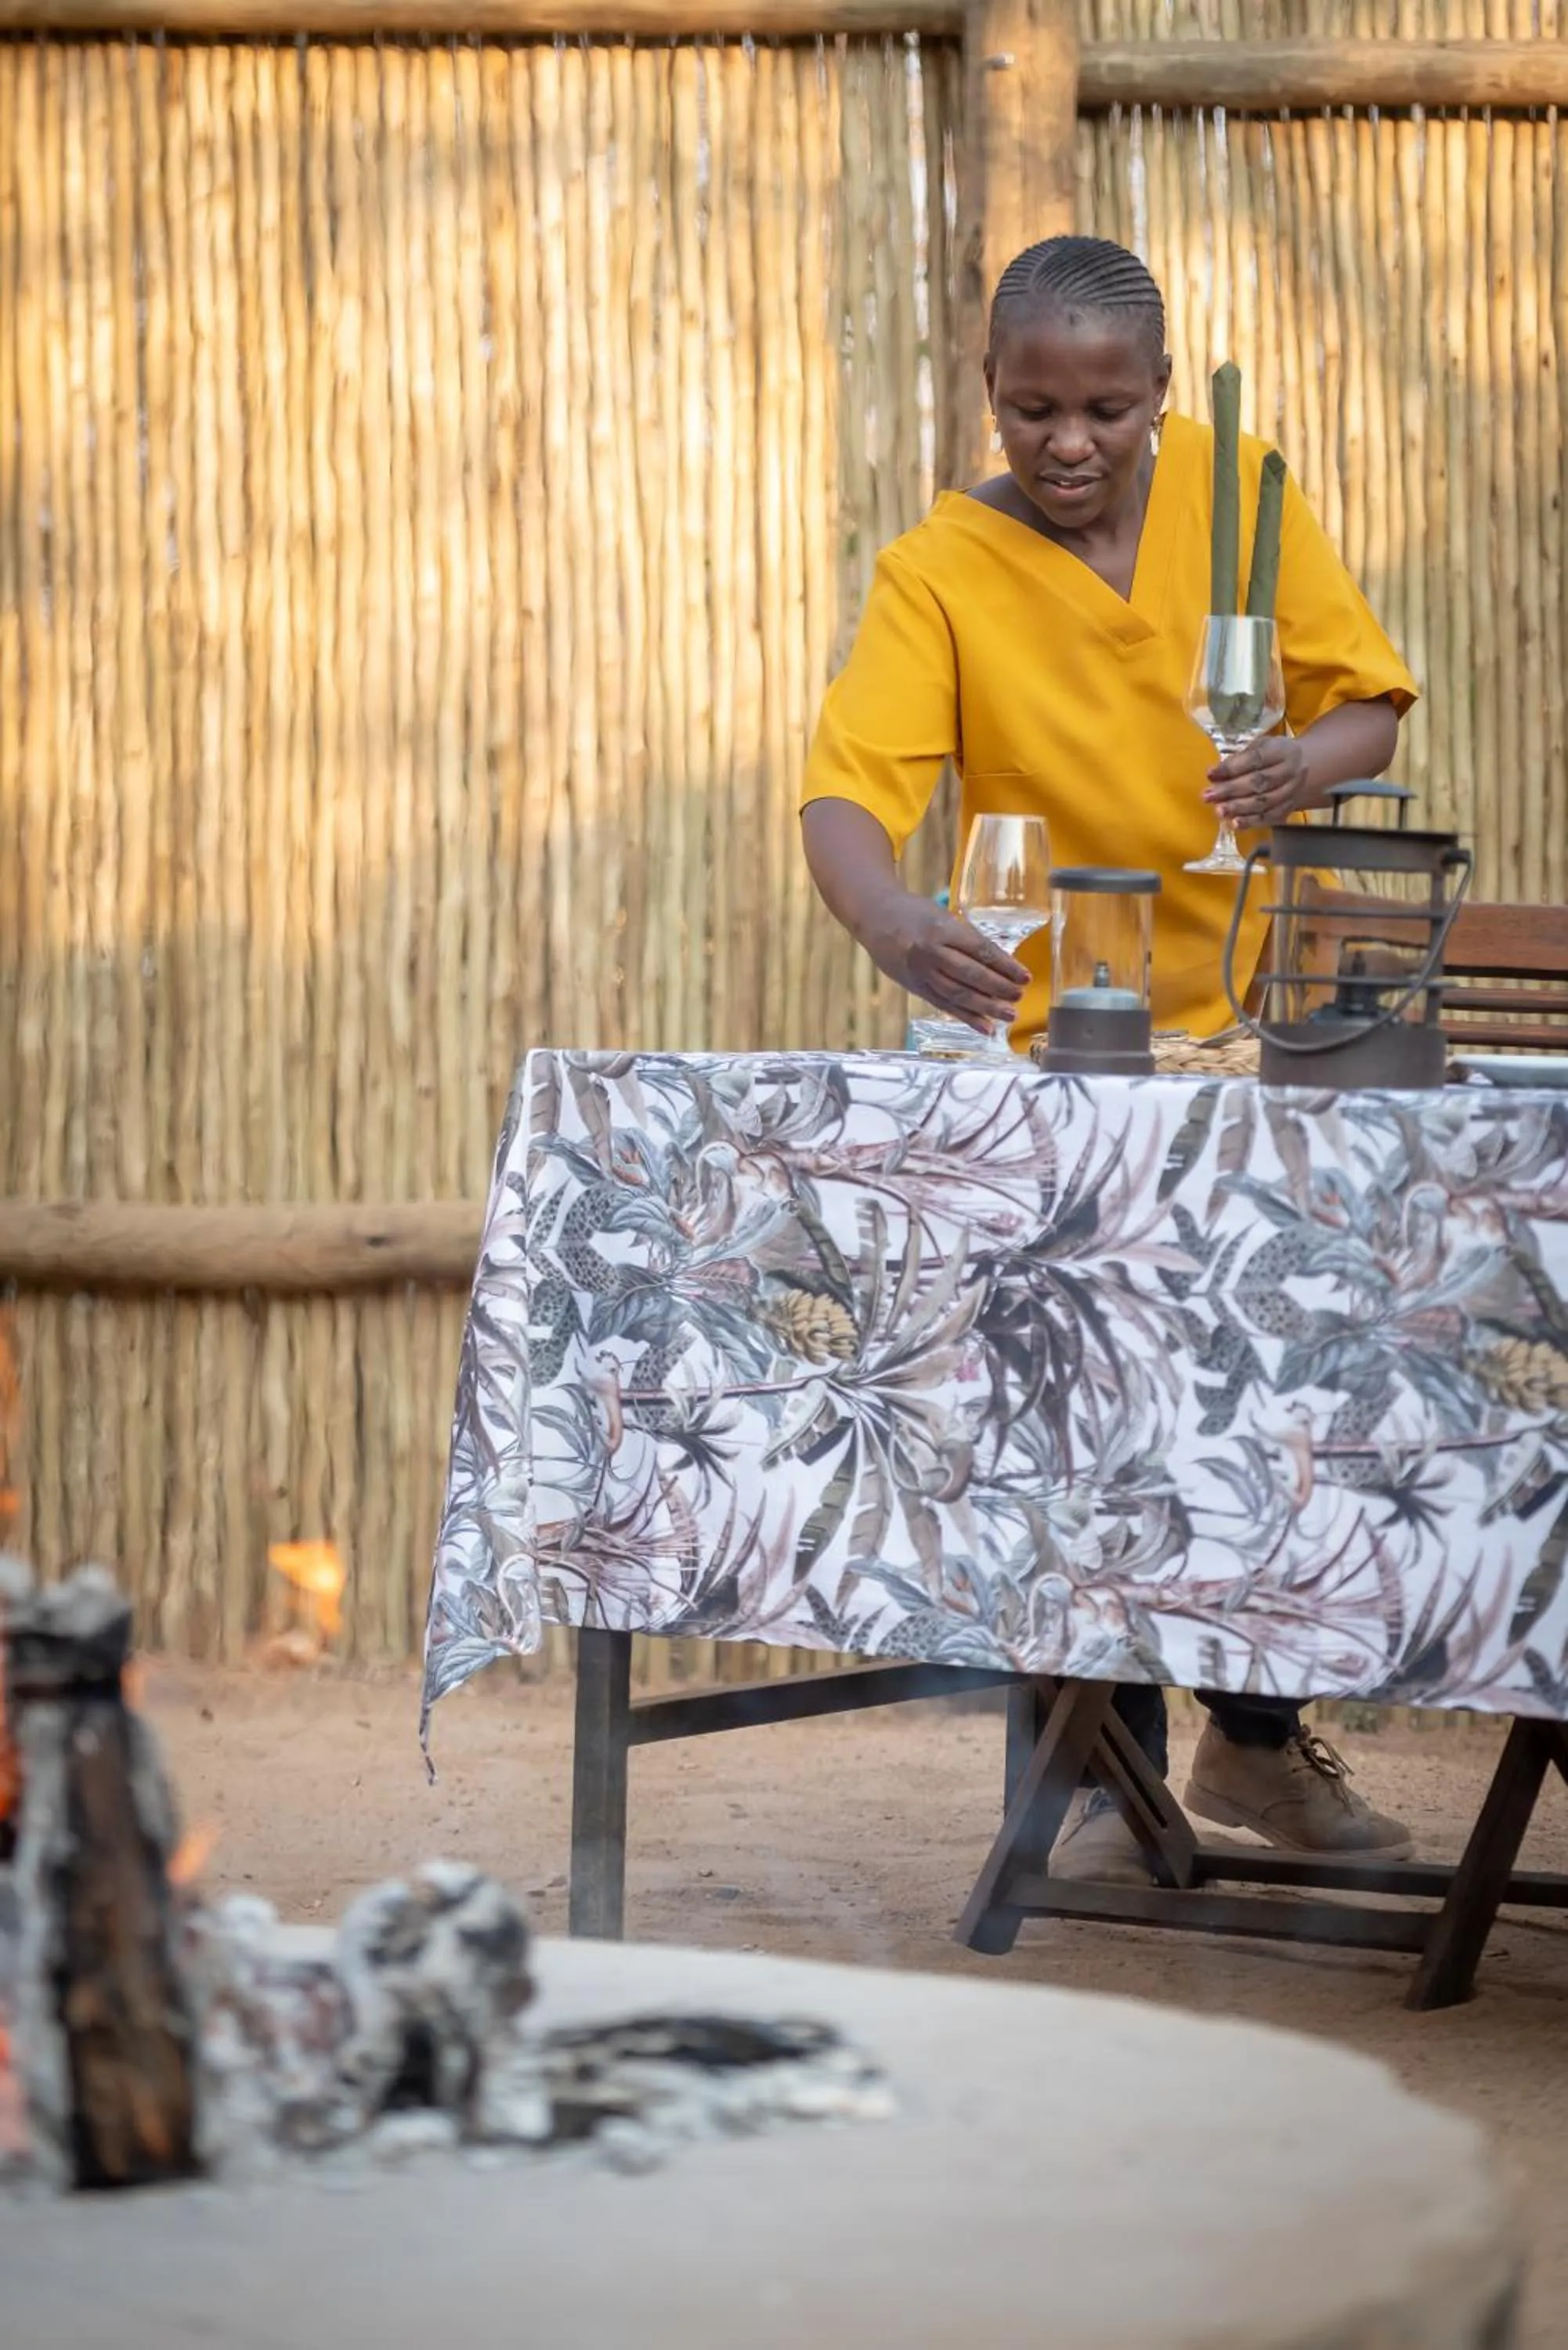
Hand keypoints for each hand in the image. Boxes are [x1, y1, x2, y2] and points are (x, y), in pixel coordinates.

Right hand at [865, 893, 1030, 1035]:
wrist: (875, 918)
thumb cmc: (915, 913)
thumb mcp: (943, 917)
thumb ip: (966, 938)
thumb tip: (998, 961)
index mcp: (942, 930)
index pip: (981, 950)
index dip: (1005, 966)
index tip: (1025, 976)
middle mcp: (932, 953)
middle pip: (971, 975)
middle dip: (999, 988)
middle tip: (1019, 996)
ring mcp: (923, 973)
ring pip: (959, 995)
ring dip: (987, 1008)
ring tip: (1010, 1015)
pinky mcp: (917, 988)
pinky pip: (945, 1006)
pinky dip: (967, 1018)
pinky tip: (985, 1028)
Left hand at [1204, 733, 1311, 827]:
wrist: (1304, 767)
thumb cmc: (1273, 754)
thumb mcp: (1259, 746)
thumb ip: (1239, 759)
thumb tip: (1214, 774)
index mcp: (1282, 750)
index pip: (1255, 759)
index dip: (1231, 768)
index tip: (1210, 774)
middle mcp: (1291, 771)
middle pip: (1259, 782)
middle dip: (1231, 790)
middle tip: (1208, 796)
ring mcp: (1292, 791)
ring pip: (1264, 802)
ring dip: (1239, 808)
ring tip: (1219, 811)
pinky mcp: (1289, 808)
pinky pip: (1270, 817)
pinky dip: (1252, 821)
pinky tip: (1235, 823)